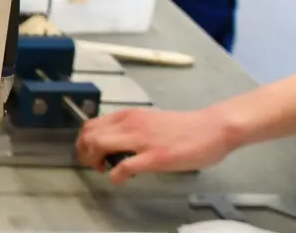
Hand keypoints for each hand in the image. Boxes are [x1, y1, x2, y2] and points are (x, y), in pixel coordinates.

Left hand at [76, 106, 240, 182]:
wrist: (212, 128)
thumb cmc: (185, 127)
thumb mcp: (149, 121)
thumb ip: (131, 129)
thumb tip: (115, 142)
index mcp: (129, 116)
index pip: (91, 124)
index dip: (84, 142)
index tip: (89, 153)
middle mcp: (131, 124)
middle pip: (89, 135)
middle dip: (84, 153)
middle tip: (93, 164)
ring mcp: (142, 140)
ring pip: (99, 145)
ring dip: (95, 162)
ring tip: (104, 170)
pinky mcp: (155, 157)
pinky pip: (124, 167)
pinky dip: (115, 176)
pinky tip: (120, 179)